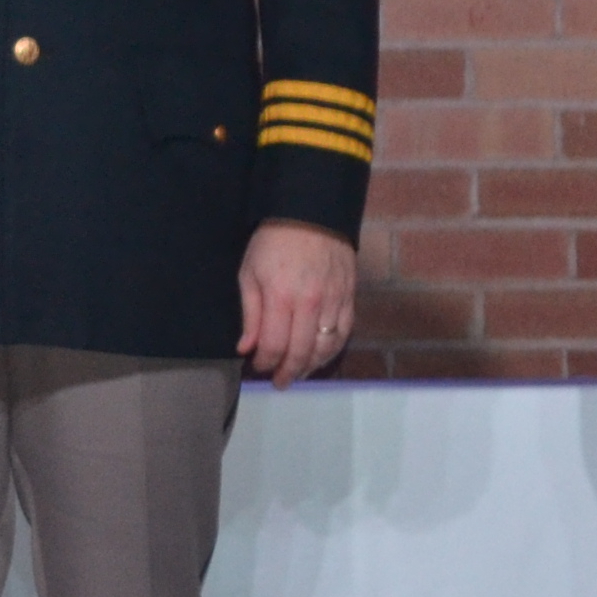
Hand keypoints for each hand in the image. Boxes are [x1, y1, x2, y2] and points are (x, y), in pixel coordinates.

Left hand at [237, 219, 356, 387]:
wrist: (310, 214)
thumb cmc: (272, 243)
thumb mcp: (249, 273)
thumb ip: (250, 314)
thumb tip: (246, 349)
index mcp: (281, 298)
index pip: (274, 345)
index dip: (265, 363)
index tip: (258, 367)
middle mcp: (310, 305)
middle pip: (301, 353)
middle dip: (288, 372)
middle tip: (279, 382)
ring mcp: (334, 302)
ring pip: (325, 348)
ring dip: (311, 366)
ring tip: (297, 373)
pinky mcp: (350, 298)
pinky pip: (344, 334)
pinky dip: (332, 351)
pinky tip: (320, 357)